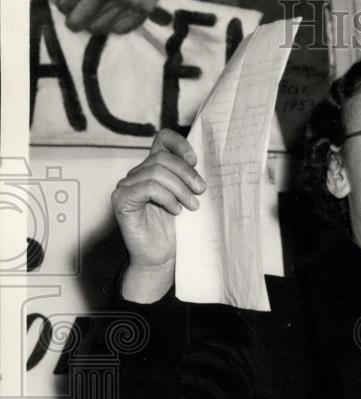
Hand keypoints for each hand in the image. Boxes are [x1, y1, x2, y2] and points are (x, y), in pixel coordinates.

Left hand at [55, 0, 186, 33]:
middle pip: (78, 22)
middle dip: (77, 18)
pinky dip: (115, 26)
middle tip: (83, 13)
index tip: (72, 2)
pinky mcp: (141, 8)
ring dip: (96, 23)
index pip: (64, 5)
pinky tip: (115, 15)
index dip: (66, 5)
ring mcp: (123, 1)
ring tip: (101, 12)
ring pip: (98, 28)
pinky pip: (120, 29)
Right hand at [112, 130, 203, 299]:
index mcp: (154, 169)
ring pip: (156, 172)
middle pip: (162, 158)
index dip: (179, 144)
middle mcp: (138, 174)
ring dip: (180, 188)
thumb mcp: (187, 198)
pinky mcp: (122, 200)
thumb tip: (201, 162)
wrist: (161, 259)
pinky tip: (176, 210)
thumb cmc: (175, 232)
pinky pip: (147, 187)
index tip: (195, 160)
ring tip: (192, 206)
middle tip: (201, 191)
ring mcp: (127, 187)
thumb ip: (189, 179)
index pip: (162, 140)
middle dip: (186, 173)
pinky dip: (166, 197)